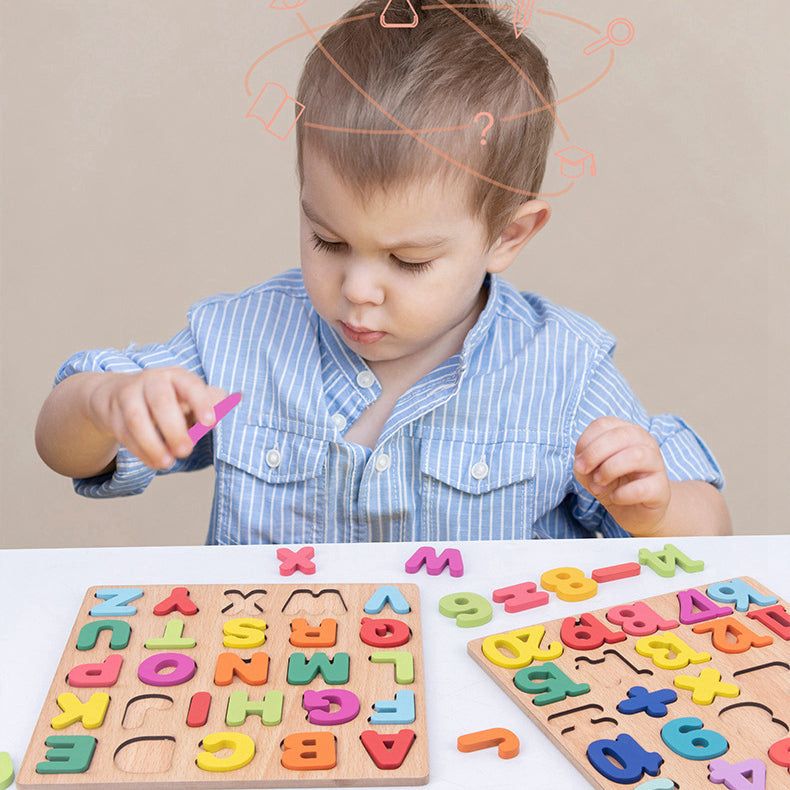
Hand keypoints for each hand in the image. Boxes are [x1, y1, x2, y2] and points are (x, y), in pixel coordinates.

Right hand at [86, 367, 226, 469]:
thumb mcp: (189, 397)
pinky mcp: (113, 414)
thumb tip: (229, 401)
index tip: (210, 423)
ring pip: (138, 420)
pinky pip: (125, 434)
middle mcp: (152, 381)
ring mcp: (129, 395)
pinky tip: (156, 462)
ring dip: (153, 444)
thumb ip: (210, 401)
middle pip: (161, 401)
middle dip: (174, 428)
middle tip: (186, 451)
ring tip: (167, 462)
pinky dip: (141, 451)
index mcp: (177, 376)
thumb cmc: (166, 398)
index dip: (201, 402)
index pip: (190, 385)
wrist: (116, 394)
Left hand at [573, 416, 670, 535]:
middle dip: (594, 453)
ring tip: (599, 482)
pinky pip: (641, 488)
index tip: (579, 462)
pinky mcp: (661, 489)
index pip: (603, 424)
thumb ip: (583, 462)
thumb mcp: (590, 470)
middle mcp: (645, 443)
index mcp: (626, 432)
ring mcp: (656, 465)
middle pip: (620, 434)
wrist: (635, 511)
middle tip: (584, 470)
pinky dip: (622, 494)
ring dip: (609, 469)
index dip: (585, 442)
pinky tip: (615, 497)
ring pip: (636, 455)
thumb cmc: (612, 483)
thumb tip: (582, 465)